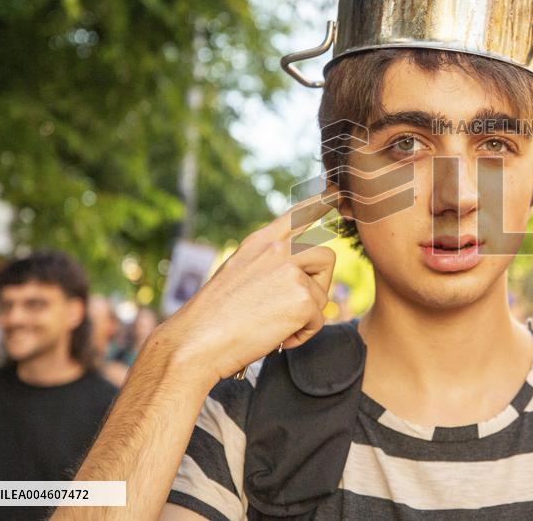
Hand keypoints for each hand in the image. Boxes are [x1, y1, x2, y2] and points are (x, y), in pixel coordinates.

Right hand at [161, 186, 339, 380]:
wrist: (197, 341)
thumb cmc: (214, 316)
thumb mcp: (238, 272)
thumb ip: (267, 263)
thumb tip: (296, 272)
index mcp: (259, 242)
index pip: (297, 215)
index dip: (320, 203)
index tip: (335, 192)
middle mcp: (277, 250)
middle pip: (326, 256)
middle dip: (318, 284)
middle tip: (295, 307)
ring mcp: (291, 271)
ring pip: (322, 292)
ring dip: (308, 312)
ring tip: (279, 324)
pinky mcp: (302, 298)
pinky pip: (318, 320)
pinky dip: (302, 335)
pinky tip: (278, 338)